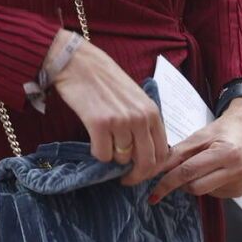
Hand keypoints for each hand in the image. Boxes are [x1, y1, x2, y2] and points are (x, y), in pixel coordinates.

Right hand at [49, 37, 170, 185]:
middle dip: (135, 176)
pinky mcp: (99, 124)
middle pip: (146, 162)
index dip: (152, 169)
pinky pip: (102, 154)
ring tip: (105, 143)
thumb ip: (143, 123)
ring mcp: (121, 121)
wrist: (79, 63)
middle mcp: (140, 118)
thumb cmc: (106, 80)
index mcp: (152, 112)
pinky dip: (97, 153)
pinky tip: (94, 140)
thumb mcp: (135, 99)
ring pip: (122, 159)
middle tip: (124, 178)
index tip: (141, 173)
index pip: (162, 153)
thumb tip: (142, 154)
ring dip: (113, 158)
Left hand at [150, 99, 241, 201]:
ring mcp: (240, 182)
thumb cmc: (223, 129)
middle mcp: (236, 170)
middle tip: (177, 170)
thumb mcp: (200, 136)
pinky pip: (213, 194)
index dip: (168, 182)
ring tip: (202, 164)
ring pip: (203, 192)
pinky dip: (206, 185)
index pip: (189, 172)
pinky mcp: (239, 191)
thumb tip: (158, 169)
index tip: (154, 193)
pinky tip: (213, 171)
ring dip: (194, 182)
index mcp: (226, 152)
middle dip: (181, 182)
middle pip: (195, 187)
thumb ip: (178, 153)